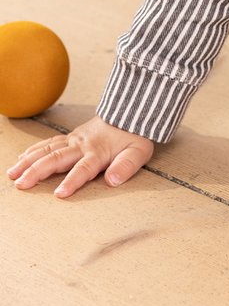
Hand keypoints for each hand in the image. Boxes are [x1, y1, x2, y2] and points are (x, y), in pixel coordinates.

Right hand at [7, 115, 153, 197]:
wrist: (130, 112)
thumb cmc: (134, 136)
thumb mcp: (139, 152)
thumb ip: (126, 166)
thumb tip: (112, 181)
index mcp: (98, 152)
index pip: (84, 168)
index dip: (72, 181)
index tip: (59, 194)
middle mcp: (82, 145)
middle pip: (57, 158)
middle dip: (38, 171)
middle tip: (21, 184)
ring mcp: (74, 139)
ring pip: (48, 150)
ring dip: (29, 161)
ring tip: (13, 173)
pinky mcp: (70, 136)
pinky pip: (49, 143)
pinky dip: (33, 150)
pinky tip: (21, 159)